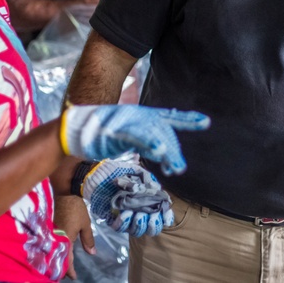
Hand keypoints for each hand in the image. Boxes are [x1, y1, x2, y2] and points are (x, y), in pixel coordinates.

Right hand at [52, 195, 94, 278]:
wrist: (63, 191)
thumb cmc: (76, 208)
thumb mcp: (86, 224)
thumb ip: (88, 240)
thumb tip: (92, 253)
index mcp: (64, 240)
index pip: (66, 260)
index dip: (70, 270)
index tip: (74, 277)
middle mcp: (54, 238)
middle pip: (57, 258)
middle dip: (62, 267)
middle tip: (68, 272)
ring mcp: (49, 233)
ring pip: (53, 251)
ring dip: (58, 258)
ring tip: (64, 263)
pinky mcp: (47, 227)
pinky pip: (50, 243)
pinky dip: (55, 249)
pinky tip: (58, 250)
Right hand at [61, 105, 209, 174]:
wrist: (77, 128)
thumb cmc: (104, 134)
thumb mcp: (131, 136)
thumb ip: (147, 142)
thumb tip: (166, 154)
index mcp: (144, 115)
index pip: (171, 117)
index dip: (188, 119)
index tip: (205, 122)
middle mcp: (139, 115)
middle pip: (163, 133)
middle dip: (173, 151)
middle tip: (179, 168)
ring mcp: (128, 121)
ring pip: (152, 136)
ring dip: (165, 152)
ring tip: (175, 166)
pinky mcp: (116, 131)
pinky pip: (136, 138)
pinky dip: (148, 143)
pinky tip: (159, 152)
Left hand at [82, 159, 173, 237]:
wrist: (97, 173)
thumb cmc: (117, 170)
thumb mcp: (135, 171)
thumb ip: (148, 180)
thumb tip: (157, 189)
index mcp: (148, 199)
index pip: (162, 213)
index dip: (166, 217)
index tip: (165, 218)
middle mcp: (139, 210)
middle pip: (152, 227)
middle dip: (153, 224)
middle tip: (150, 216)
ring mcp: (127, 216)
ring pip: (138, 231)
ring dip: (139, 225)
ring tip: (136, 214)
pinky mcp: (113, 219)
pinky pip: (121, 228)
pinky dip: (124, 223)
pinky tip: (124, 214)